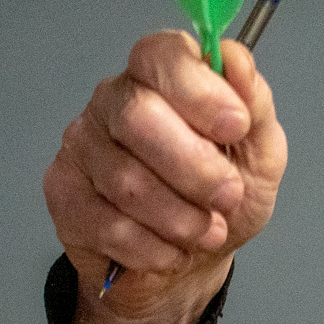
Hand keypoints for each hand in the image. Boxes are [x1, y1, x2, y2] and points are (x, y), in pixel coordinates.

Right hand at [43, 30, 285, 323]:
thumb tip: (237, 61)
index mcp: (160, 77)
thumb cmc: (220, 202)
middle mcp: (114, 101)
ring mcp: (82, 145)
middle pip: (137, 116)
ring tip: (205, 230)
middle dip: (195, 168)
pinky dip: (154, 248)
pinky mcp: (64, 193)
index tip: (236, 127)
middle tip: (228, 195)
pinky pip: (109, 225)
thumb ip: (254, 106)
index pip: (161, 56)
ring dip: (181, 218)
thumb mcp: (259, 155)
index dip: (200, 91)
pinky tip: (169, 249)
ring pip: (126, 180)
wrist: (186, 267)